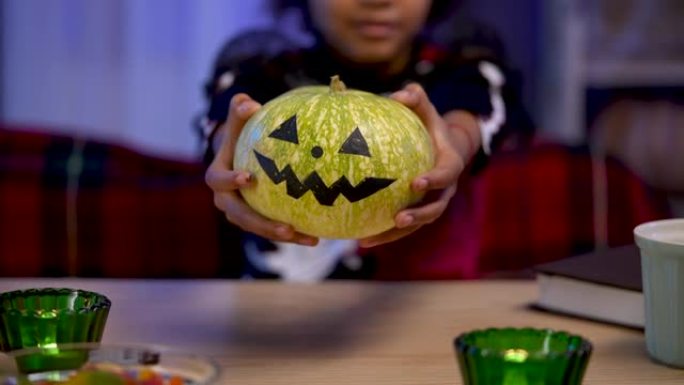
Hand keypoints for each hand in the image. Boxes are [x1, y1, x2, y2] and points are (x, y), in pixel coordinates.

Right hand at [205, 93, 318, 245]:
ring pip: (260, 229)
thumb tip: (249, 103)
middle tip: (286, 228)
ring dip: (283, 236)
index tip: (248, 179)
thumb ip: (240, 110)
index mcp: (218, 177)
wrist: (243, 159)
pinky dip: (294, 235)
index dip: (230, 181)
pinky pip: (274, 230)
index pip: (219, 181)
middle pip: (241, 217)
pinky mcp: (257, 222)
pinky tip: (316, 237)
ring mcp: (241, 214)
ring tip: (309, 239)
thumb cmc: (243, 136)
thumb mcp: (240, 122)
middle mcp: (226, 201)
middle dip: (262, 225)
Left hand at [358, 83, 479, 247]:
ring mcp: (432, 205)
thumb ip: (416, 99)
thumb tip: (399, 93)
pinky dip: (384, 235)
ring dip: (395, 234)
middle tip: (398, 218)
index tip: (415, 183)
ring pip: (417, 224)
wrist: (444, 150)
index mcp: (450, 166)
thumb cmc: (430, 127)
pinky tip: (359, 241)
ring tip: (368, 241)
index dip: (433, 181)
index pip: (445, 176)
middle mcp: (444, 191)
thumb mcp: (427, 111)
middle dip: (419, 215)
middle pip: (435, 208)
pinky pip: (403, 228)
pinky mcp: (418, 214)